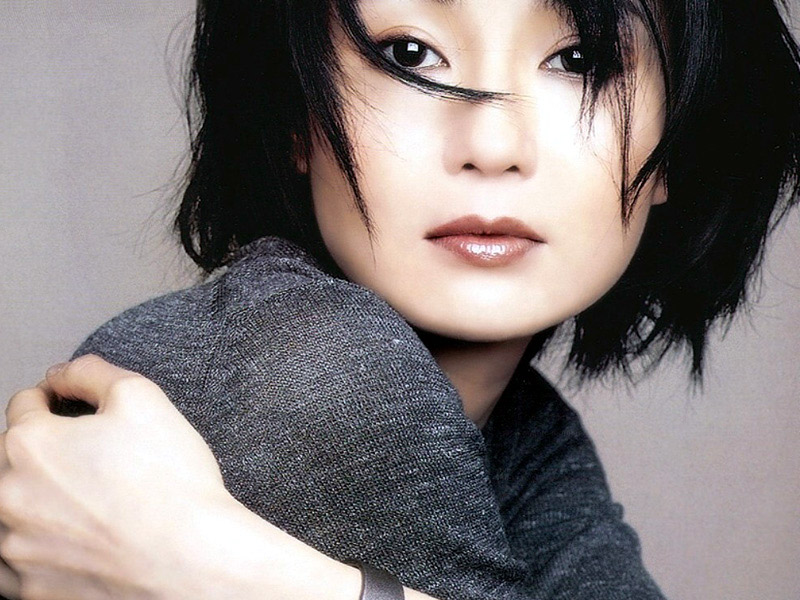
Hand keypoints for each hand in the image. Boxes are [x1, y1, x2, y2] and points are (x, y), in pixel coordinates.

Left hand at [0, 356, 255, 598]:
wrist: (191, 563)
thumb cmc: (171, 483)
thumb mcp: (142, 397)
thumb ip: (92, 372)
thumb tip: (62, 373)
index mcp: (29, 444)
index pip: (24, 405)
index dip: (56, 399)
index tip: (75, 410)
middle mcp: (8, 496)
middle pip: (10, 457)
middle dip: (43, 451)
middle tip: (91, 459)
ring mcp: (15, 549)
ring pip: (9, 511)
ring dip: (36, 499)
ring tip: (86, 502)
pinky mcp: (30, 590)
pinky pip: (16, 562)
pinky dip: (38, 546)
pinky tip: (76, 538)